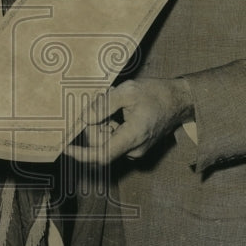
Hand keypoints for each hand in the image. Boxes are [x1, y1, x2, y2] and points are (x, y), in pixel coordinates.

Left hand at [65, 78, 193, 165]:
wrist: (180, 100)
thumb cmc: (156, 93)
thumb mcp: (128, 91)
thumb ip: (104, 105)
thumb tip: (85, 119)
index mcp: (133, 136)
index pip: (102, 155)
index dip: (81, 154)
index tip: (66, 147)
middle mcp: (134, 149)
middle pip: (100, 142)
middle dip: (95, 122)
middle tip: (102, 100)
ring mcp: (135, 149)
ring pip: (106, 139)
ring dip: (103, 121)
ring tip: (114, 102)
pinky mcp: (136, 146)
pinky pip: (115, 138)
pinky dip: (111, 124)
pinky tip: (119, 110)